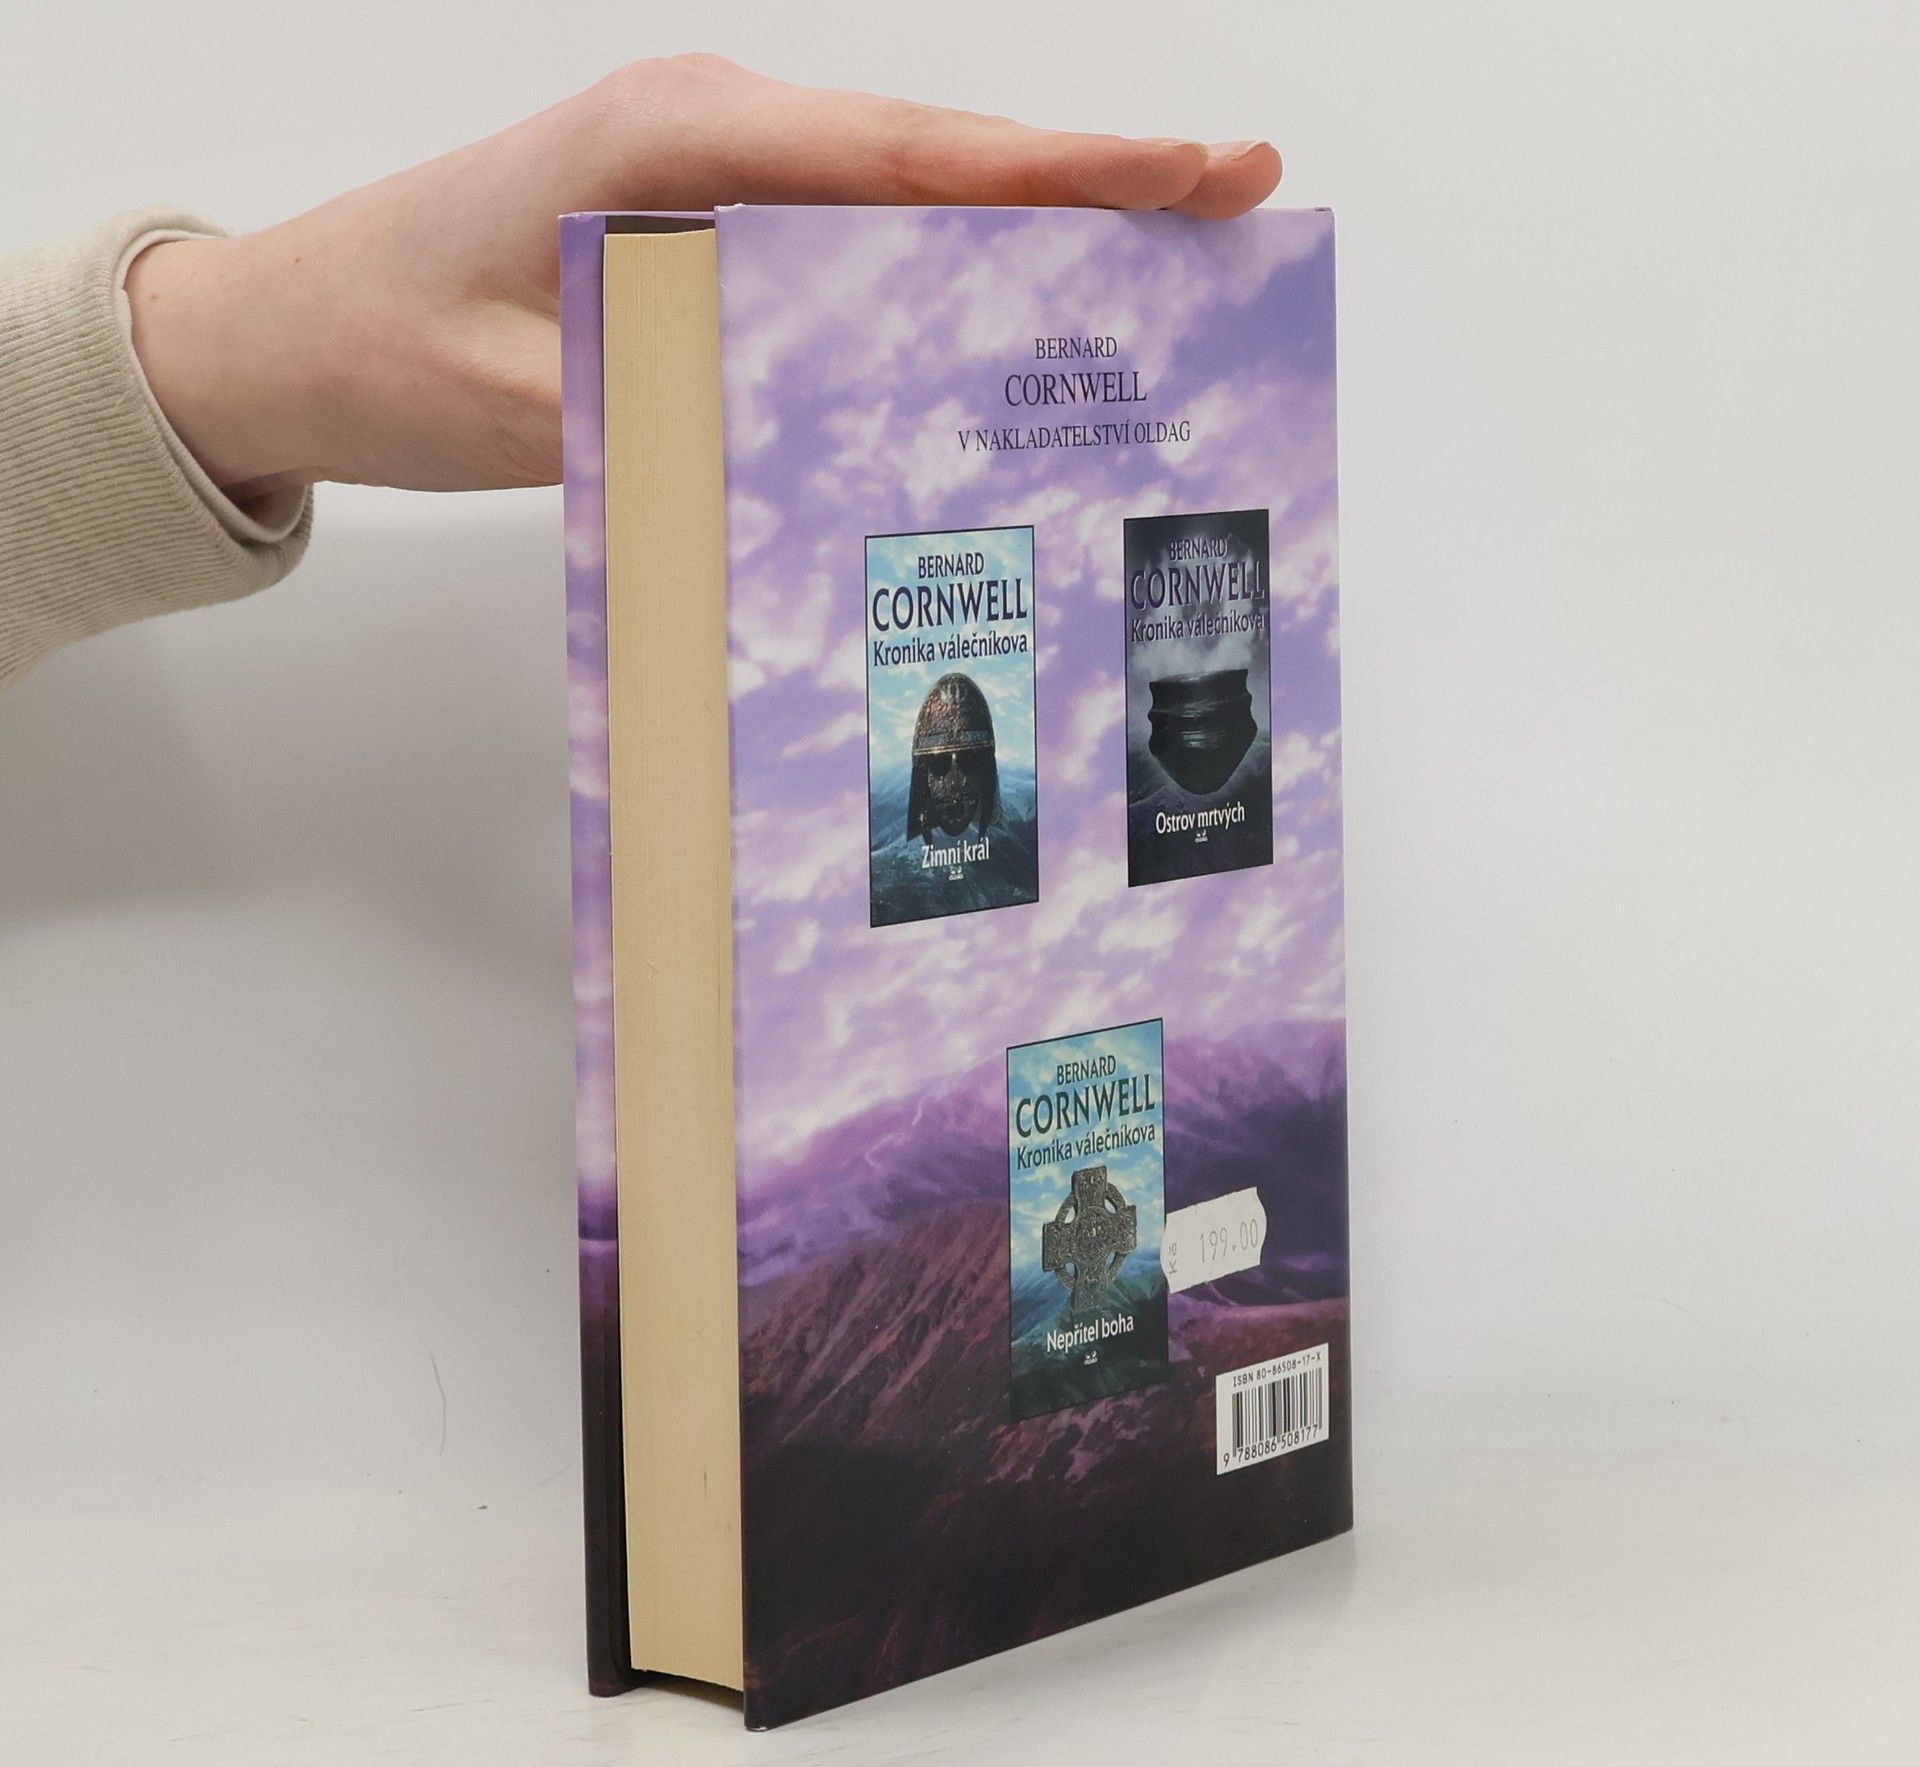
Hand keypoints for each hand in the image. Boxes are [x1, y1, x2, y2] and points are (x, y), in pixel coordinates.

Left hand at [123, 56, 1281, 500]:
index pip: (910, 160)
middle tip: (1232, 200)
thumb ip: (667, 404)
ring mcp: (711, 191)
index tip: (1189, 172)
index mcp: (681, 146)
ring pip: (903, 209)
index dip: (1063, 173)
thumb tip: (814, 435)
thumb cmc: (384, 343)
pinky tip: (1001, 328)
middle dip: (1090, 188)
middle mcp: (713, 144)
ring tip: (1159, 269)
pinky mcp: (700, 243)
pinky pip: (844, 258)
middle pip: (937, 166)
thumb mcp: (521, 397)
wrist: (285, 332)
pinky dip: (936, 283)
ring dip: (1027, 235)